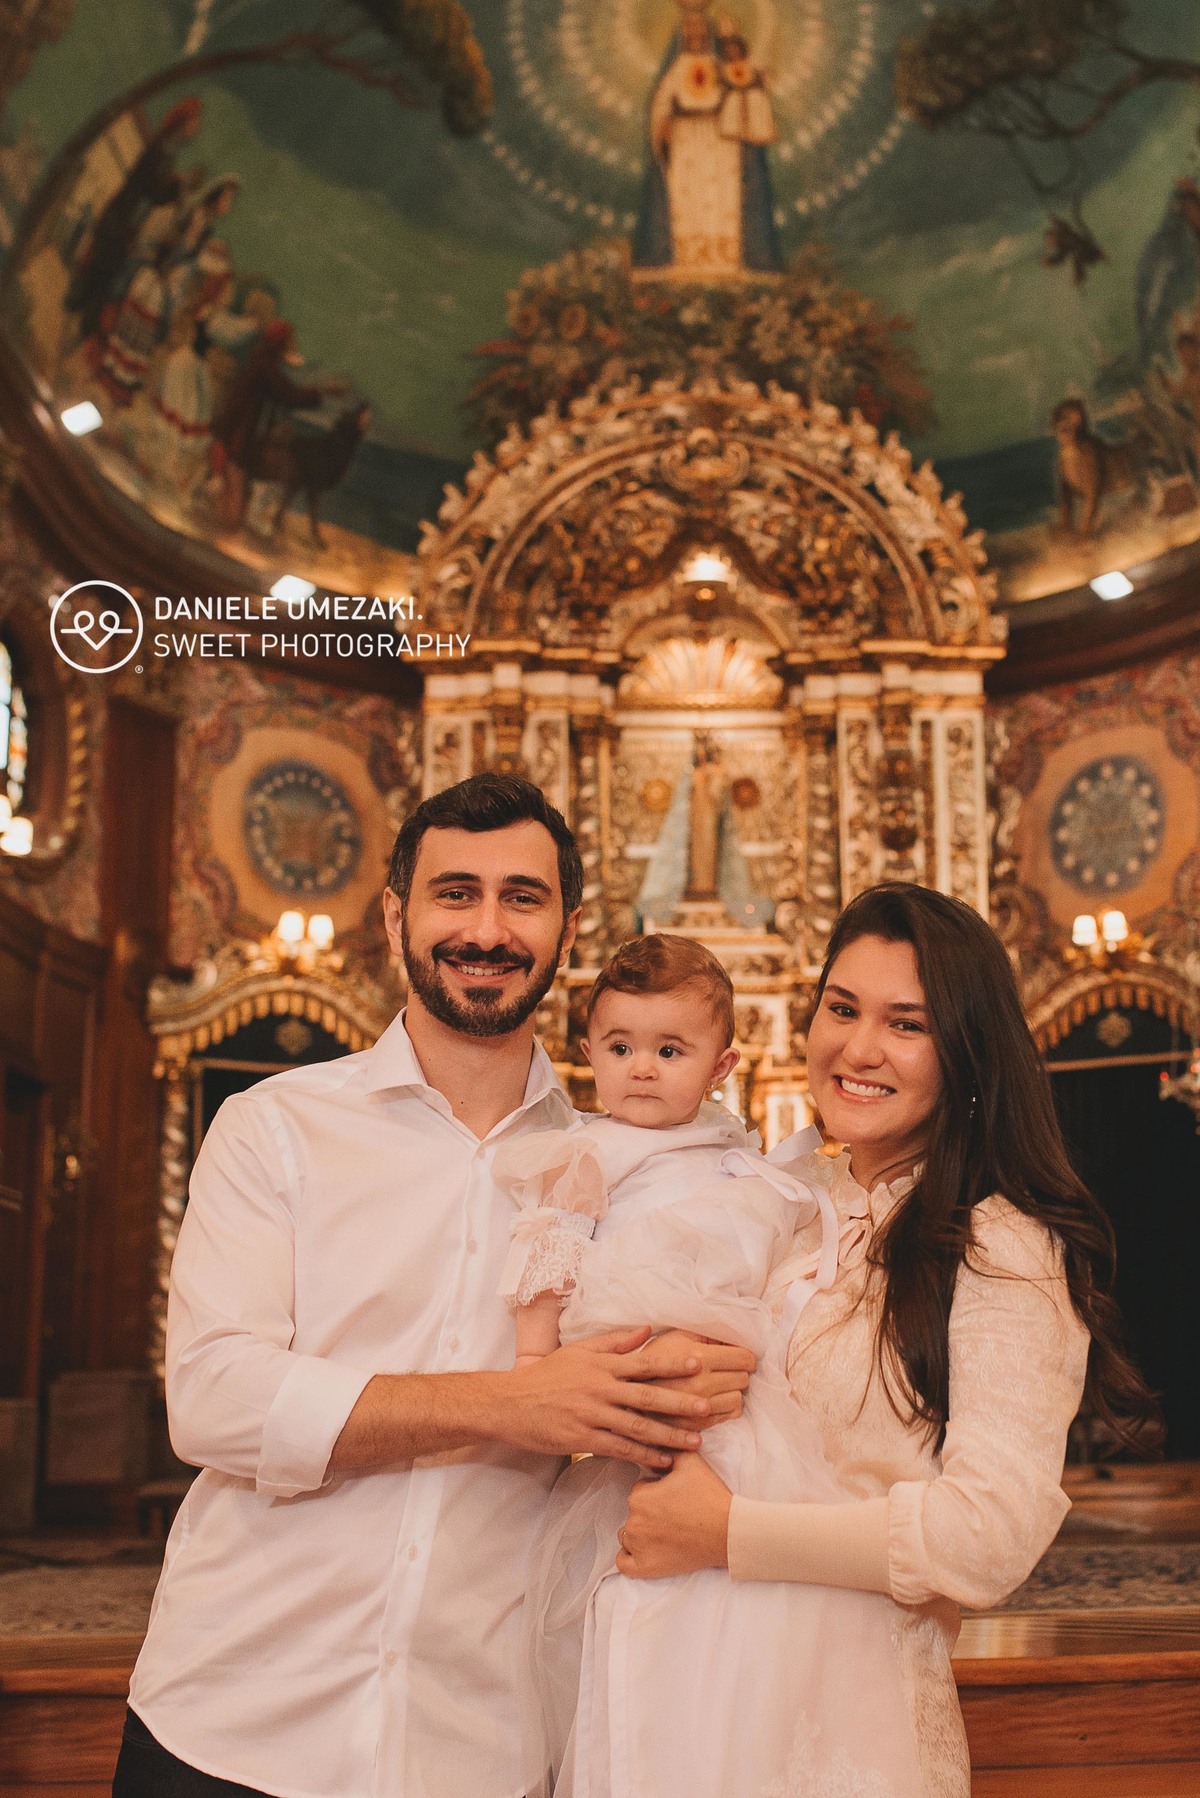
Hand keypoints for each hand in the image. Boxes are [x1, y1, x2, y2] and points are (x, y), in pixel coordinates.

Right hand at [490, 1327, 736, 1470]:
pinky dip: (643, 1454)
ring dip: (669, 1435)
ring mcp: (591, 1416)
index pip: (644, 1363)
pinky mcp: (582, 1439)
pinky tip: (662, 1459)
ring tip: (695, 1442)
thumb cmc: (547, 1375)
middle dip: (680, 1403)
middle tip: (708, 1409)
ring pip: (637, 1427)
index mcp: (601, 1365)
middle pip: (647, 1397)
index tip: (699, 1366)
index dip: (672, 1365)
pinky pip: (619, 1448)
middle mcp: (599, 1389)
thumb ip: (614, 1342)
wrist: (510, 1403)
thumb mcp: (579, 1351)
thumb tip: (647, 1330)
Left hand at [616, 1452, 732, 1578]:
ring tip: (667, 1531)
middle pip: (635, 1512)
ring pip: (627, 1536)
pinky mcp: (645, 1568)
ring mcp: (638, 1547)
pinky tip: (646, 1549)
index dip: (657, 1491)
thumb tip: (657, 1436)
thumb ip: (669, 1446)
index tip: (674, 1496)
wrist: (727, 1531)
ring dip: (641, 1533)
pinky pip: (623, 1562)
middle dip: (650, 1511)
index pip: (640, 1489)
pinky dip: (630, 1556)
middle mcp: (633, 1522)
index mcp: (639, 1496)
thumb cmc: (709, 1496)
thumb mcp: (690, 1460)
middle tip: (675, 1514)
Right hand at [640, 1330, 752, 1425]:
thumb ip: (704, 1334)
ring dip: (733, 1392)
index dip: (746, 1356)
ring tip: (720, 1386)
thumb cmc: (654, 1357)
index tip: (739, 1357)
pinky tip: (714, 1402)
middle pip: (742, 1379)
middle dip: (739, 1373)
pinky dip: (726, 1410)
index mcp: (698, 1358)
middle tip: (727, 1370)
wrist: (622, 1392)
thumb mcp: (675, 1336)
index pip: (743, 1359)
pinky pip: (727, 1418)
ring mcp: (698, 1409)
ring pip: (737, 1401)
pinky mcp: (694, 1427)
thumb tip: (732, 1333)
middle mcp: (700, 1385)